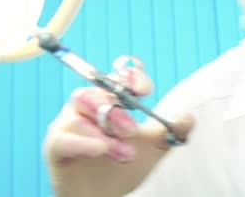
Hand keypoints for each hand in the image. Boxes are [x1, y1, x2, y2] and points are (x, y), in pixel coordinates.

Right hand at [43, 67, 193, 196]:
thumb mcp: (154, 149)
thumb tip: (189, 118)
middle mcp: (86, 108)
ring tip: (124, 154)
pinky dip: (84, 142)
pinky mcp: (56, 147)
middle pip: (95, 93)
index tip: (145, 90)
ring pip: (79, 115)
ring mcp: (68, 126)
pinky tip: (101, 149)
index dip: (129, 77)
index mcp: (109, 102)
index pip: (116, 77)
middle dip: (116, 111)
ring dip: (105, 134)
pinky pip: (64, 138)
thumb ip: (171, 132)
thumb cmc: (123, 167)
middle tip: (133, 131)